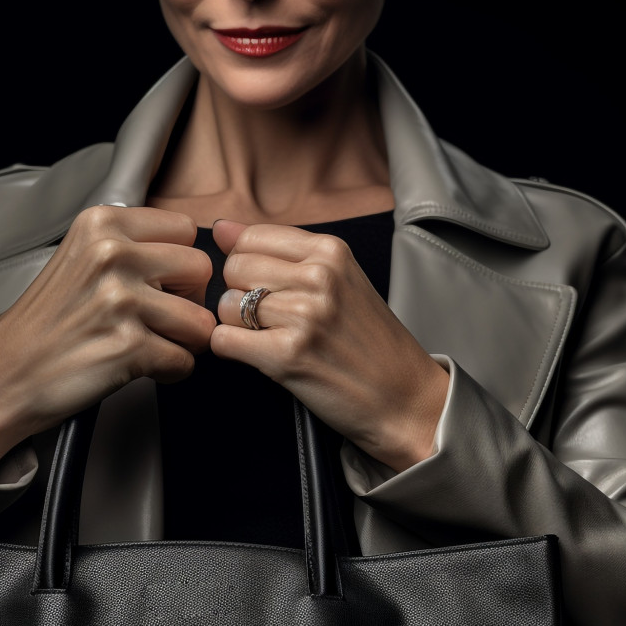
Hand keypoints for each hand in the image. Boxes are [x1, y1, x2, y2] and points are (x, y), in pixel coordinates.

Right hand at [0, 205, 216, 475]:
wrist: (5, 373)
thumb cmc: (47, 323)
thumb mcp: (82, 257)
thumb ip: (132, 245)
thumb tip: (193, 252)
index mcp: (101, 224)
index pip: (184, 230)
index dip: (180, 263)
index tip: (161, 284)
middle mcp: (111, 254)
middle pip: (200, 270)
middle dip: (190, 301)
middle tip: (161, 320)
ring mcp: (120, 299)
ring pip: (201, 320)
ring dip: (183, 342)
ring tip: (150, 345)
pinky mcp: (128, 345)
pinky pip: (186, 360)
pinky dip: (171, 372)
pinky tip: (141, 366)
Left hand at [211, 219, 448, 472]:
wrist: (404, 398)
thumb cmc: (370, 342)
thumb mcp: (340, 281)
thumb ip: (281, 251)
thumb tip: (221, 227)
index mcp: (331, 251)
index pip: (250, 237)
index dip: (247, 266)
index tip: (268, 289)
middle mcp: (318, 276)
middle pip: (233, 268)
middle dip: (240, 294)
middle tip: (272, 320)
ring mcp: (303, 315)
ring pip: (225, 305)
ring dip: (238, 326)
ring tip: (271, 339)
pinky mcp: (287, 355)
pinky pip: (223, 340)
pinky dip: (231, 351)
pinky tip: (259, 356)